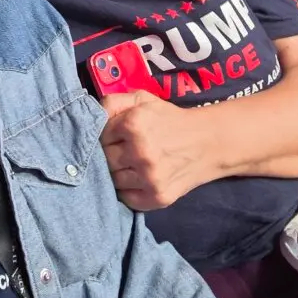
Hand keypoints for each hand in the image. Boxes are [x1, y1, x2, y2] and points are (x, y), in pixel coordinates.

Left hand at [99, 91, 208, 210]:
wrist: (208, 143)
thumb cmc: (169, 119)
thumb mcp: (142, 99)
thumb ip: (112, 102)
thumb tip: (89, 116)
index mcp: (134, 124)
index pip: (98, 135)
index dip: (104, 135)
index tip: (115, 136)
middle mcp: (141, 152)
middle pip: (103, 160)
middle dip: (109, 155)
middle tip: (122, 151)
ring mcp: (149, 178)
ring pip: (113, 180)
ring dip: (117, 173)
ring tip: (130, 165)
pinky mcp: (157, 198)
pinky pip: (126, 198)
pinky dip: (128, 190)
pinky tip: (138, 179)